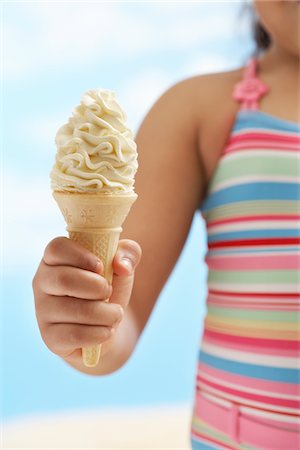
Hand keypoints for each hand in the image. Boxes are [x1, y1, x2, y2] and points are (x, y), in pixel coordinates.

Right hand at [32, 237, 141, 360]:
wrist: (108, 324)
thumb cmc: (109, 287)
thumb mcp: (122, 265)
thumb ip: (129, 252)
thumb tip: (122, 265)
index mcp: (55, 258)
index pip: (56, 248)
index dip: (80, 256)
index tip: (101, 266)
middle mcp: (43, 282)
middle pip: (63, 279)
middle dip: (97, 286)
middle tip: (109, 291)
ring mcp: (43, 311)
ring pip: (74, 310)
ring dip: (106, 313)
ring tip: (116, 313)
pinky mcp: (50, 337)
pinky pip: (75, 335)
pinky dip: (100, 333)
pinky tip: (107, 331)